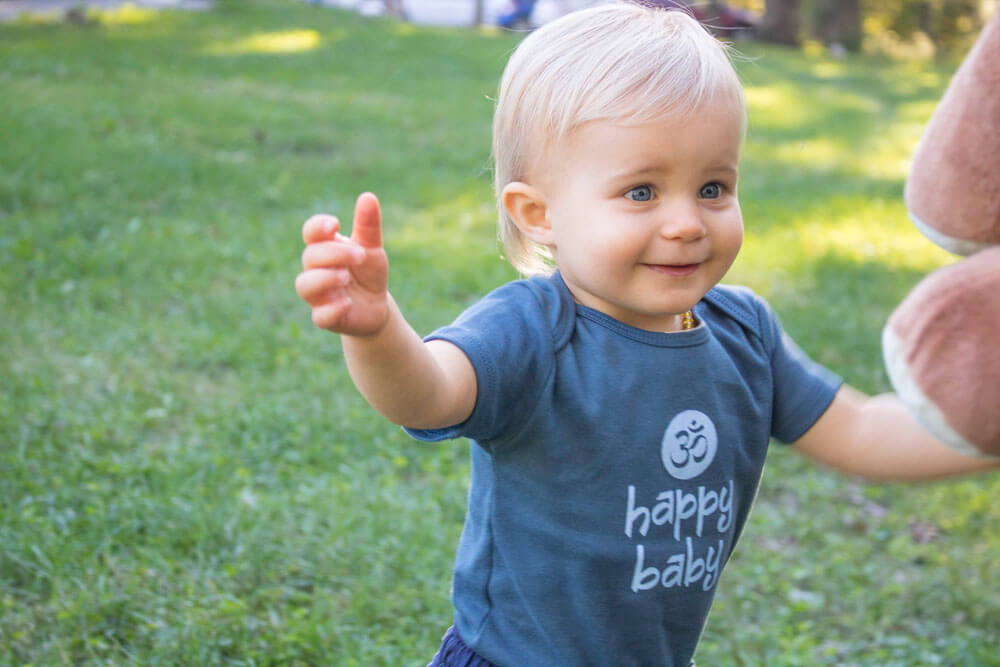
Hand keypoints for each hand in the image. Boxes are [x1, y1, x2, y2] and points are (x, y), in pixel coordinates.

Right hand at [295, 192, 389, 335]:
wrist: (377, 307)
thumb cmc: (368, 273)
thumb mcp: (372, 249)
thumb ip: (368, 226)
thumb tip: (368, 196)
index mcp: (325, 249)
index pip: (310, 233)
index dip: (317, 227)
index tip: (334, 224)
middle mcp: (316, 271)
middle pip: (310, 257)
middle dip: (334, 254)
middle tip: (360, 256)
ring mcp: (318, 296)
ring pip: (304, 285)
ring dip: (324, 279)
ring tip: (345, 276)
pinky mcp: (326, 318)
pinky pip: (320, 316)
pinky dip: (332, 309)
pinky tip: (347, 303)